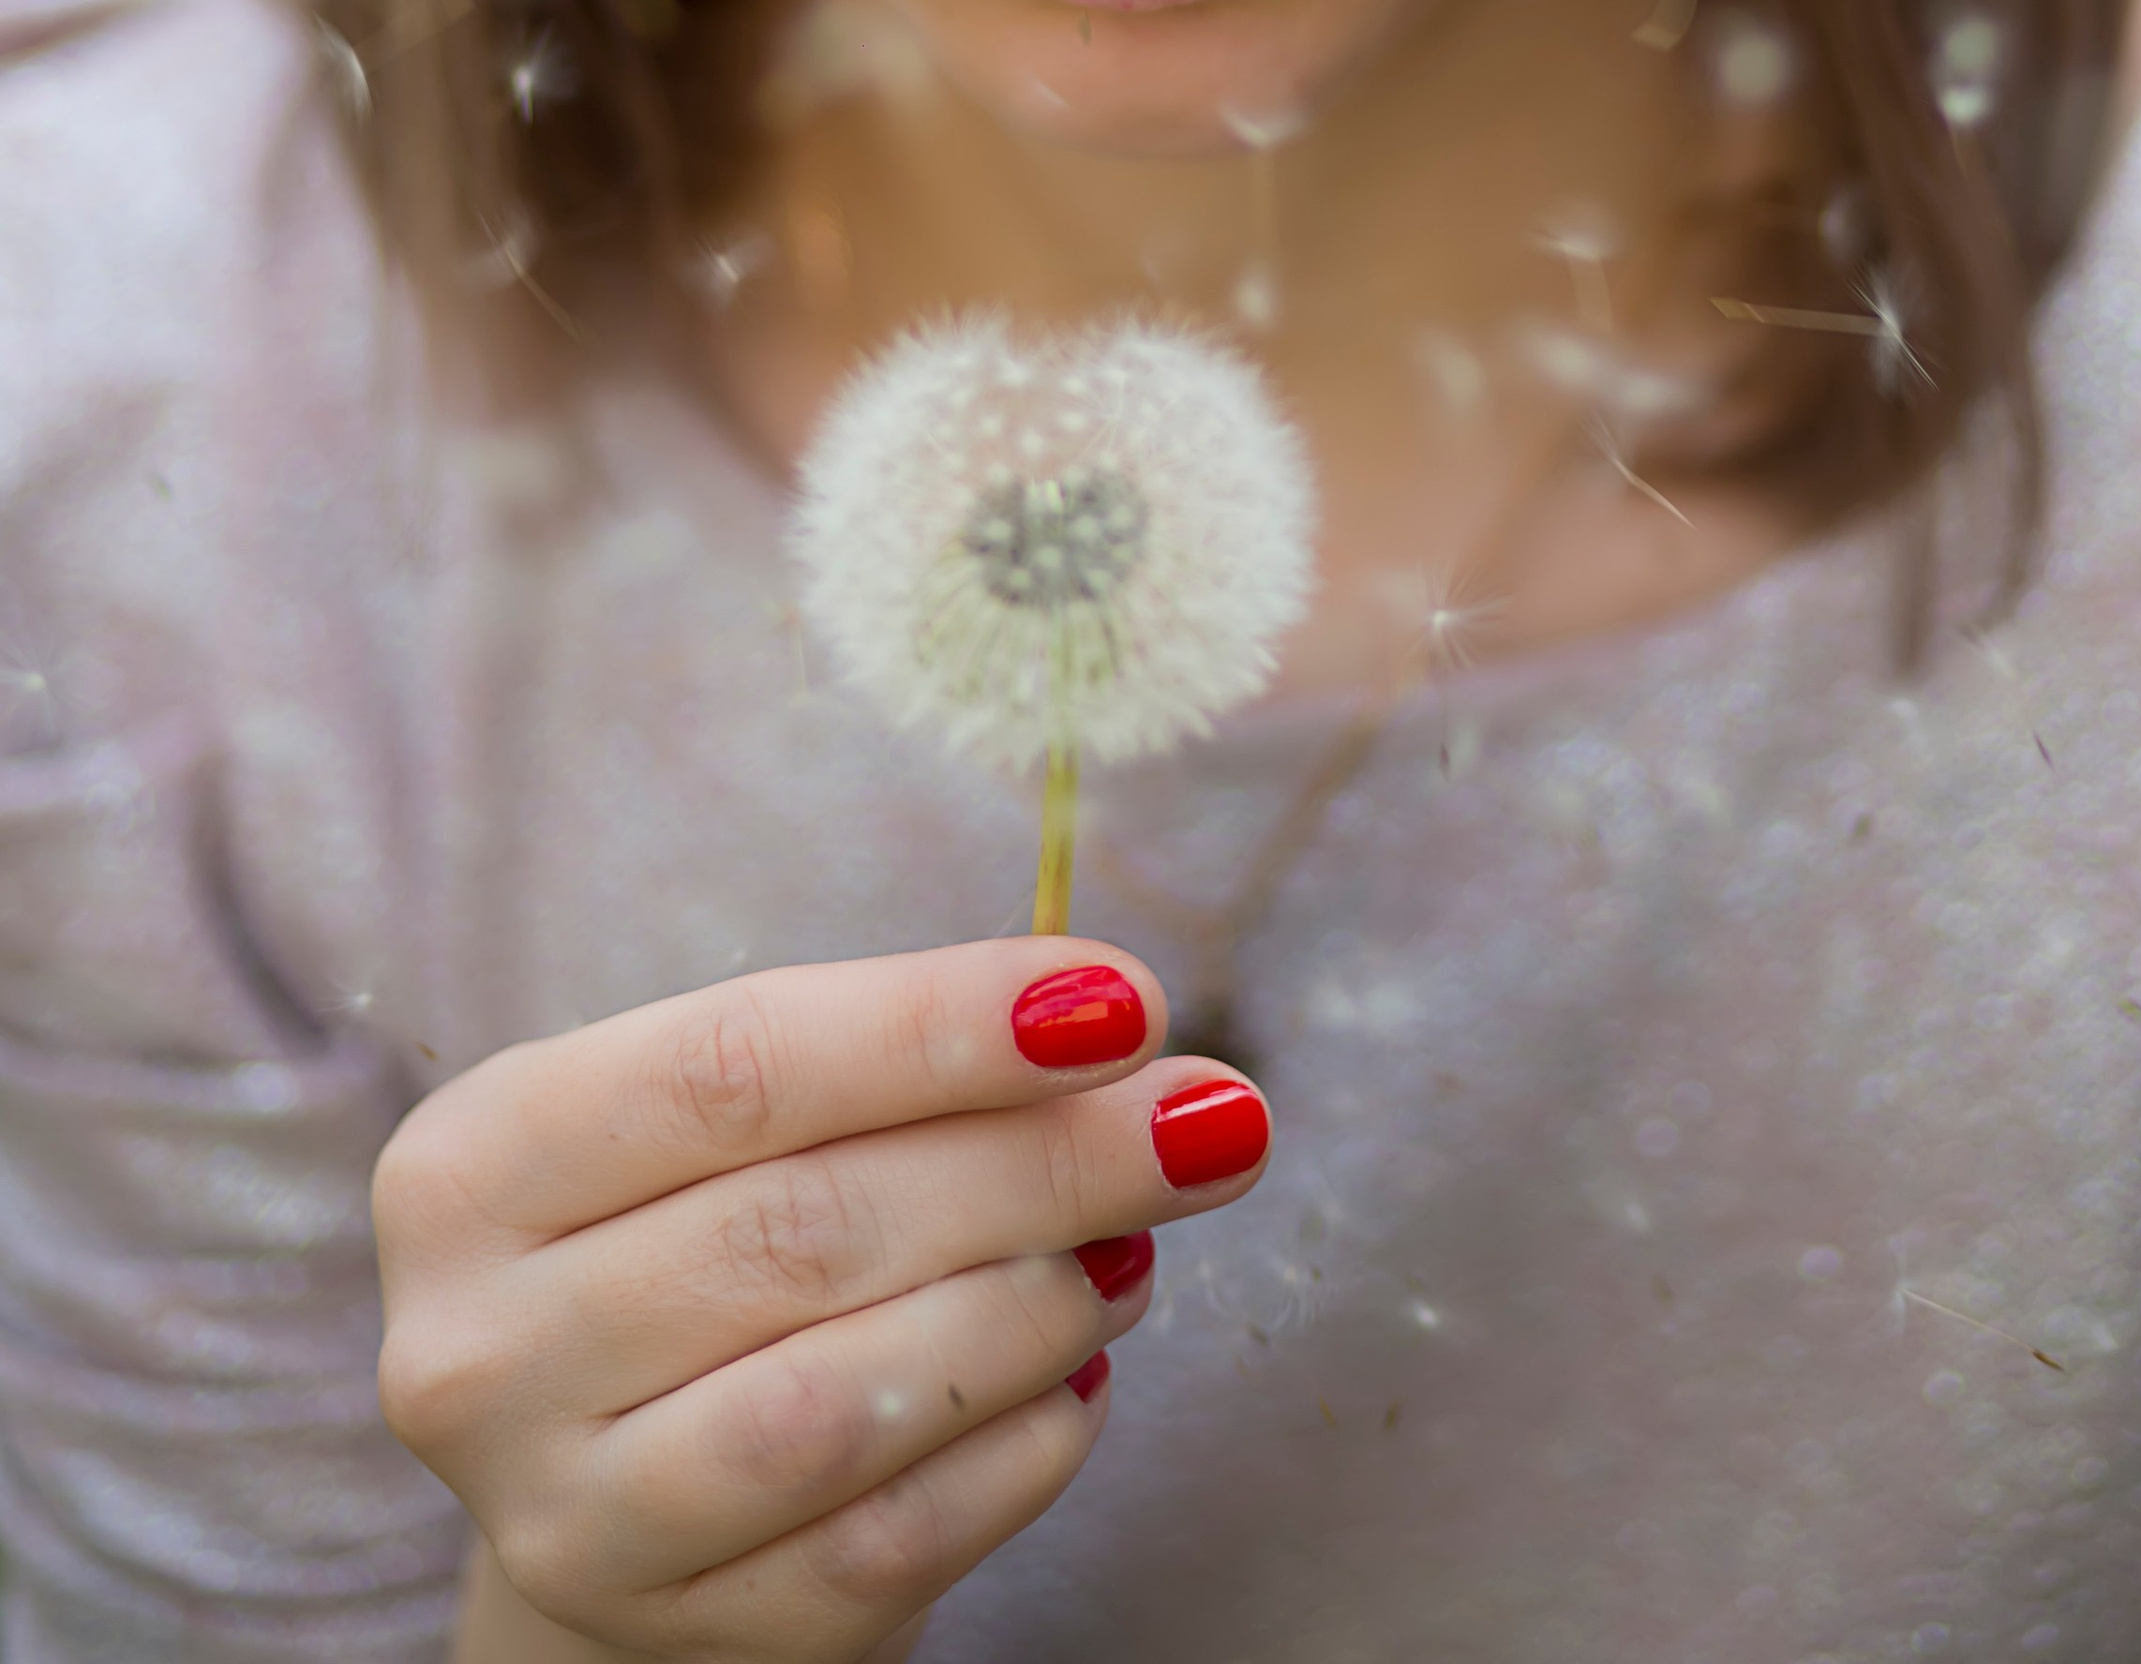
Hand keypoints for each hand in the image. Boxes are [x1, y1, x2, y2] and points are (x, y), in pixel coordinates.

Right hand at [375, 942, 1268, 1657]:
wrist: (608, 1475)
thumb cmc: (694, 1232)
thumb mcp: (733, 1120)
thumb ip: (892, 1066)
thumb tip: (1119, 1028)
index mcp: (472, 1168)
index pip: (732, 1067)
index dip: (938, 1026)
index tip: (1123, 998)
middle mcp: (480, 1348)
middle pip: (805, 1225)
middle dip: (1042, 1159)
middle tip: (1209, 1114)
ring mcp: (564, 1514)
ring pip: (843, 1397)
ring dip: (1033, 1308)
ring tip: (1135, 1246)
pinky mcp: (672, 1635)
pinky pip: (889, 1539)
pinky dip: (1018, 1447)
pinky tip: (1082, 1374)